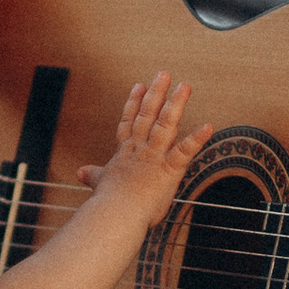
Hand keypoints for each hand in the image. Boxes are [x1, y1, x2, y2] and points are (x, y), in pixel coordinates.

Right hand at [80, 74, 207, 210]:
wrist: (114, 214)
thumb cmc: (107, 204)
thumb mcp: (99, 184)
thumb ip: (93, 175)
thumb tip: (80, 172)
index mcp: (124, 154)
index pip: (129, 123)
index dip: (134, 103)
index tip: (139, 85)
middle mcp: (140, 151)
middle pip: (148, 116)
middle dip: (156, 94)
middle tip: (164, 73)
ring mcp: (155, 158)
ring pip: (166, 125)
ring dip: (176, 105)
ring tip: (185, 86)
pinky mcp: (169, 170)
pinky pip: (185, 151)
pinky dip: (197, 139)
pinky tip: (208, 126)